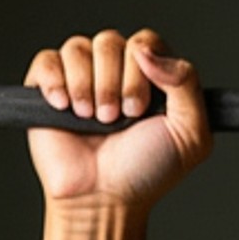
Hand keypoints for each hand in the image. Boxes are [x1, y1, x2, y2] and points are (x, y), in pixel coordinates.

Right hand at [22, 28, 211, 209]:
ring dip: (87, 87)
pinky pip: (47, 60)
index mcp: (150, 77)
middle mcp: (115, 71)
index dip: (142, 67)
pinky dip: (56, 82)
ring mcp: (80, 76)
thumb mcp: (190, 135)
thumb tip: (146, 50)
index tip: (141, 108)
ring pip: (78, 48)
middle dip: (115, 84)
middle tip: (116, 119)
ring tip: (93, 120)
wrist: (104, 198)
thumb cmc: (146, 171)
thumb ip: (187, 84)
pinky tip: (64, 108)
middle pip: (110, 41)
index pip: (146, 41)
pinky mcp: (48, 85)